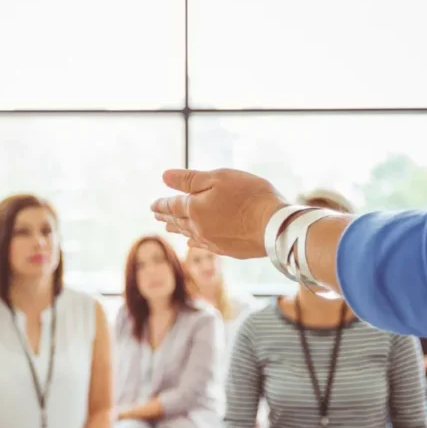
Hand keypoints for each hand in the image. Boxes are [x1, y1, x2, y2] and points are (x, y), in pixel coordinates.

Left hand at [151, 169, 285, 259]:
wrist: (274, 226)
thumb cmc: (249, 196)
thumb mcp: (219, 178)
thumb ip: (190, 179)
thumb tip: (164, 177)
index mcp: (194, 209)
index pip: (172, 205)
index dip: (161, 204)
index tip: (152, 205)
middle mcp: (199, 228)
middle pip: (178, 221)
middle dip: (166, 216)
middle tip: (157, 215)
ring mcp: (212, 241)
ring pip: (189, 234)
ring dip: (177, 229)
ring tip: (169, 227)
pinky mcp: (226, 250)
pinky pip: (203, 246)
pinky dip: (194, 242)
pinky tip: (192, 242)